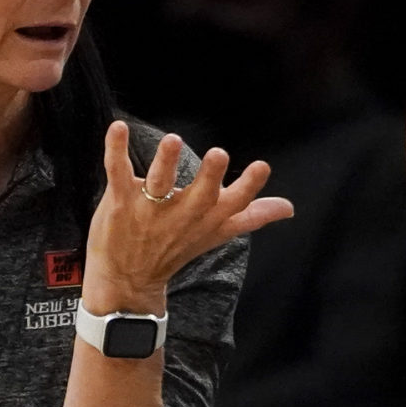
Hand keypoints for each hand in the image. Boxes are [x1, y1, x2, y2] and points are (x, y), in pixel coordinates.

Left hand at [84, 123, 291, 311]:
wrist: (127, 280)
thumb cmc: (175, 248)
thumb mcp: (215, 233)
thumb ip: (251, 216)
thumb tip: (289, 208)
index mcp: (207, 219)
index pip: (234, 204)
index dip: (248, 186)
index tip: (262, 167)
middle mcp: (182, 214)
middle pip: (200, 195)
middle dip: (210, 175)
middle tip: (220, 153)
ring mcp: (149, 209)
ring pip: (159, 183)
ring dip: (166, 161)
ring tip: (173, 140)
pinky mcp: (119, 200)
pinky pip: (117, 172)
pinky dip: (116, 149)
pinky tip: (119, 127)